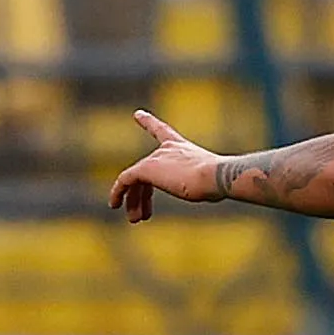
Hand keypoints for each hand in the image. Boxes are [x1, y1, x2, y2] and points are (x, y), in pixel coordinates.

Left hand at [108, 109, 223, 223]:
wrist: (215, 177)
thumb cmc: (219, 181)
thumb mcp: (211, 181)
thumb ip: (205, 181)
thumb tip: (215, 190)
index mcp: (183, 148)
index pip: (162, 132)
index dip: (149, 122)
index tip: (137, 114)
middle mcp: (167, 149)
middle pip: (147, 171)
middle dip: (142, 195)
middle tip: (141, 215)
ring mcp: (155, 158)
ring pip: (136, 180)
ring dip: (134, 201)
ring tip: (135, 219)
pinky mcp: (146, 168)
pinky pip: (124, 181)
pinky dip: (117, 193)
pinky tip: (114, 204)